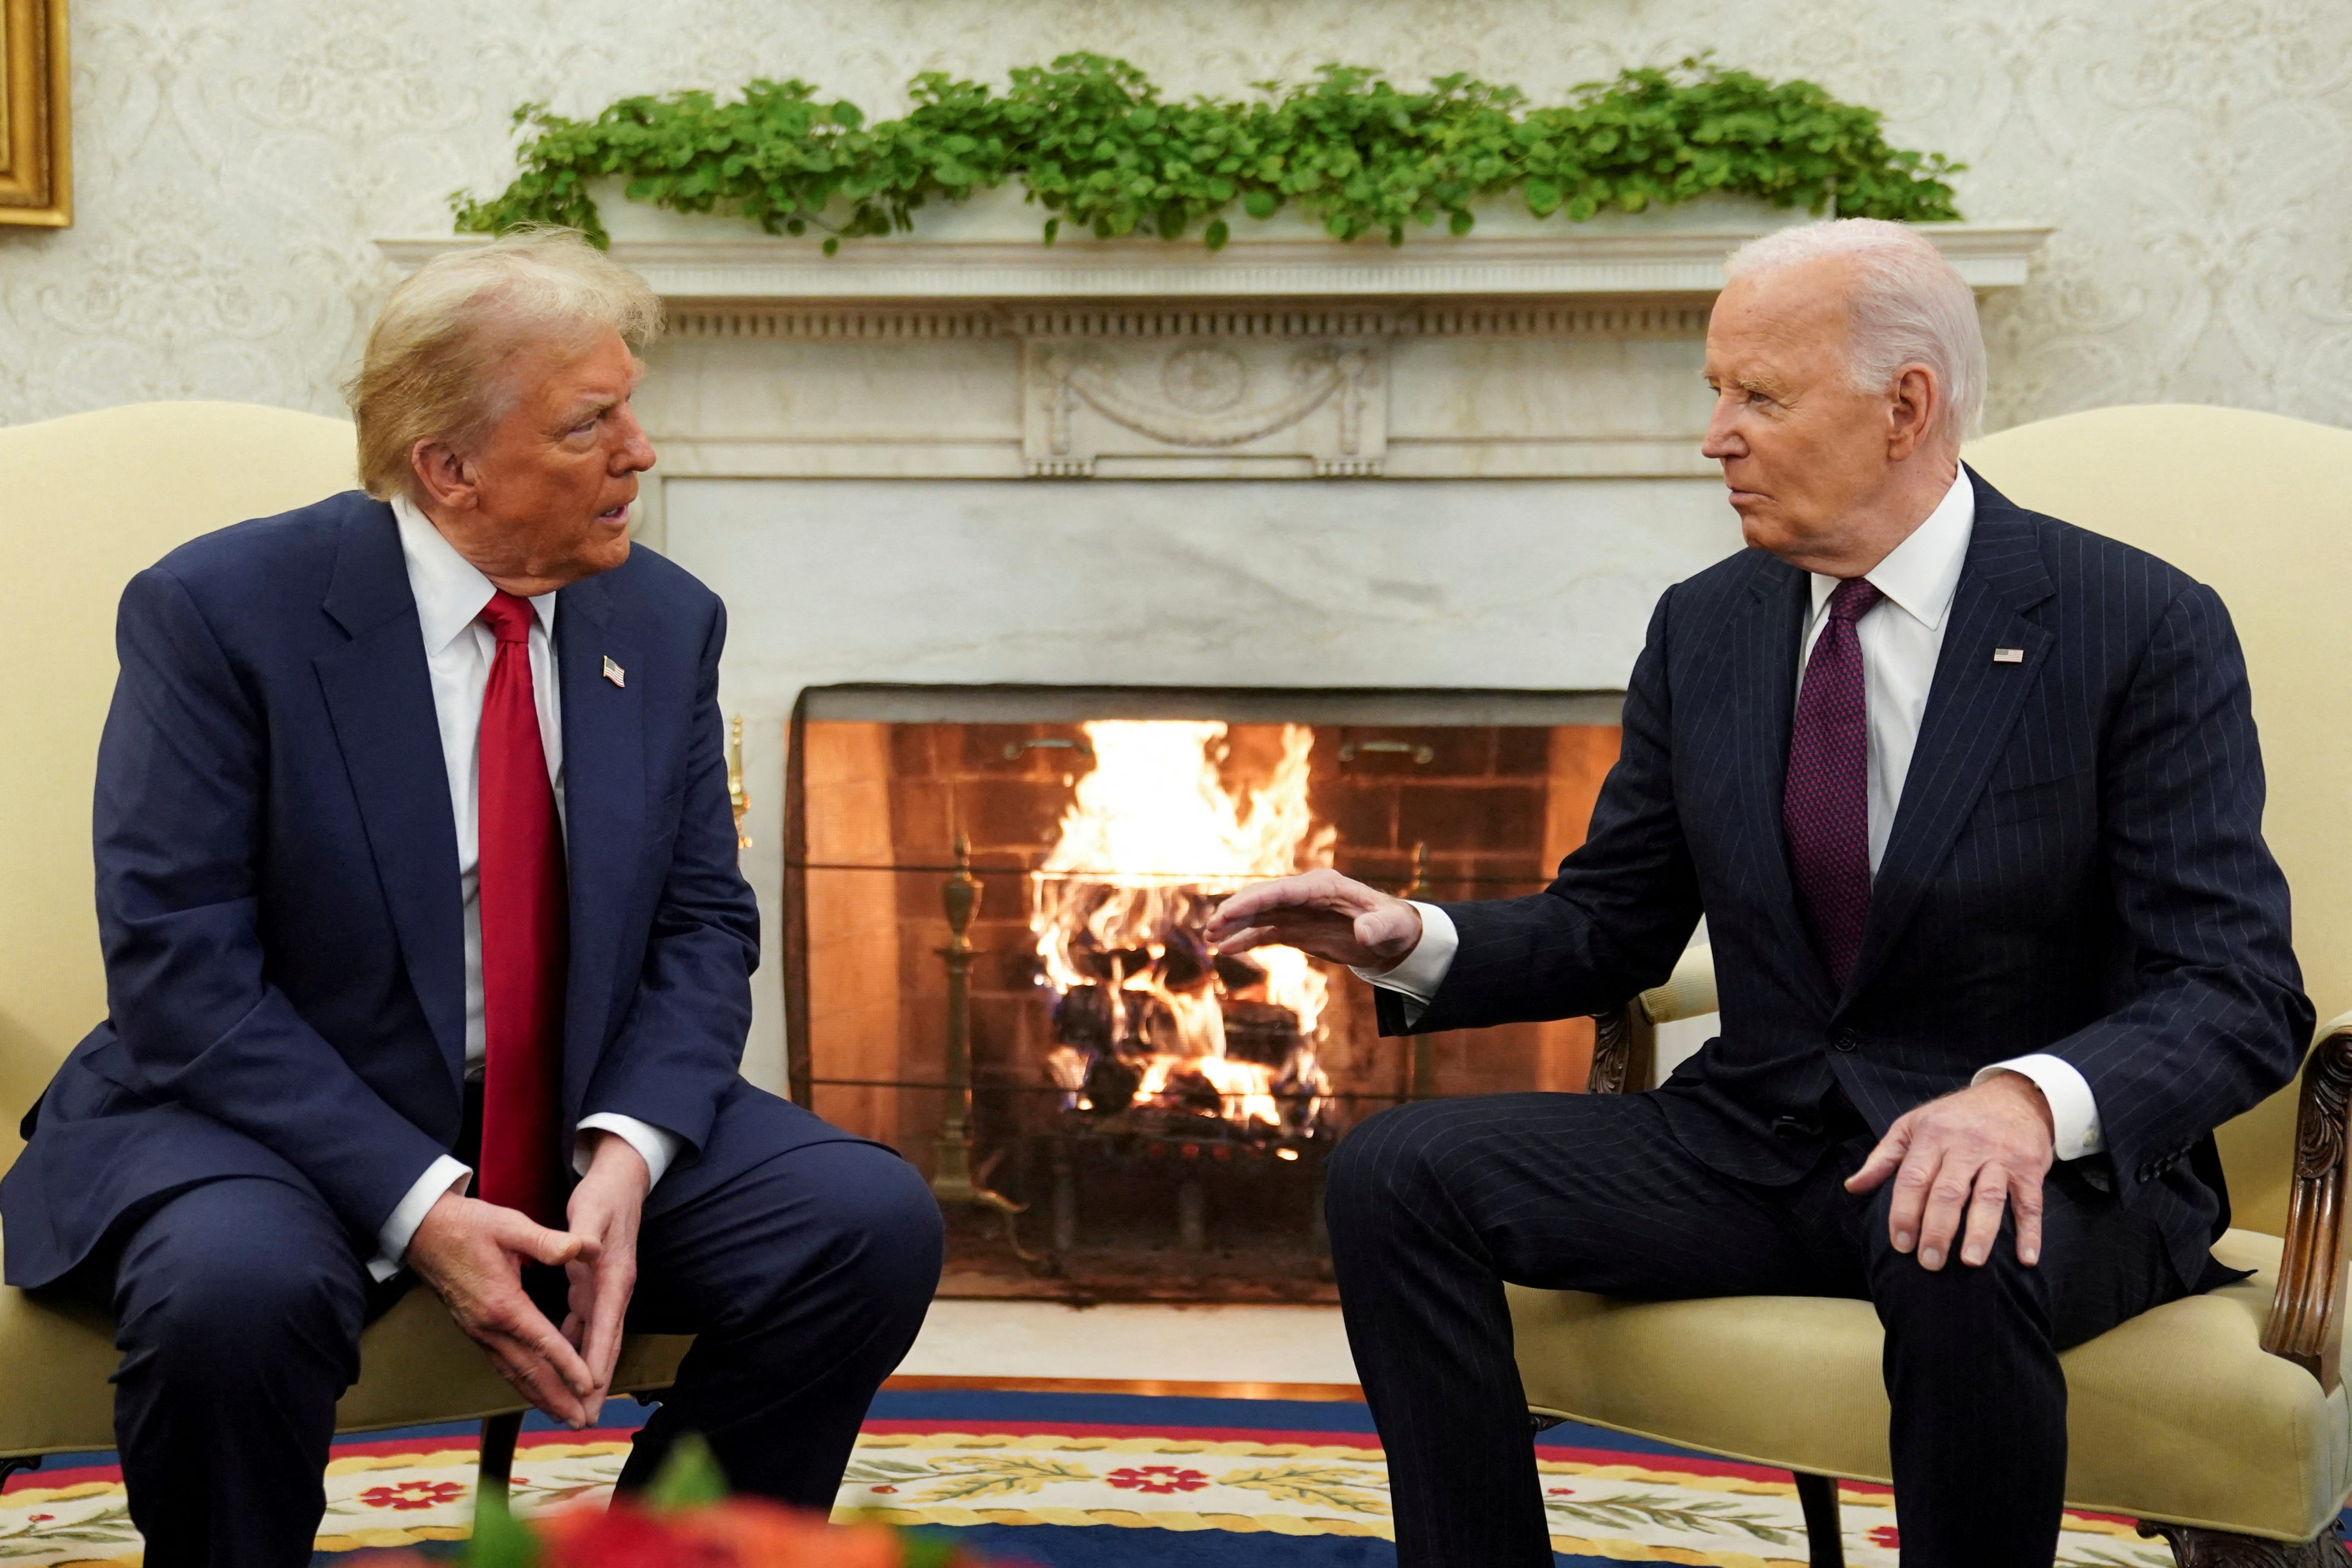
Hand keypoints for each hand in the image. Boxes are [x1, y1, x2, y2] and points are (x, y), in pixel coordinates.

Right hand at [408, 1190, 600, 1426]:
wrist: (423, 1230)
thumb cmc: (469, 1225)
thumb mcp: (510, 1225)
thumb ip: (547, 1241)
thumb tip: (583, 1247)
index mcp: (502, 1304)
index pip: (542, 1342)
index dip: (568, 1365)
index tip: (589, 1386)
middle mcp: (488, 1326)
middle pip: (527, 1370)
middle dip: (557, 1397)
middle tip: (582, 1421)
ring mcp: (478, 1331)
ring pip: (513, 1373)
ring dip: (539, 1397)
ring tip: (563, 1416)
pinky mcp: (474, 1330)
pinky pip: (502, 1364)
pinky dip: (521, 1382)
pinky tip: (534, 1390)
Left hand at [562, 1132, 648, 1424]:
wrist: (621, 1180)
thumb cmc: (604, 1195)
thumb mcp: (591, 1209)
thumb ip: (584, 1232)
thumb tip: (584, 1249)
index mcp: (613, 1275)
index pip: (606, 1324)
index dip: (598, 1358)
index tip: (590, 1390)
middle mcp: (613, 1289)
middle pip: (606, 1344)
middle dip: (596, 1382)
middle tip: (585, 1418)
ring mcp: (605, 1290)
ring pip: (596, 1340)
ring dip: (586, 1373)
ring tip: (576, 1407)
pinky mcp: (594, 1286)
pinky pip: (585, 1326)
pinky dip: (576, 1349)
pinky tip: (561, 1366)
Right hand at [1207, 869, 1424, 970]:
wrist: (1394, 937)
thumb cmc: (1395, 926)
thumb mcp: (1392, 927)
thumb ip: (1378, 927)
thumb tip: (1364, 932)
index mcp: (1324, 886)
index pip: (1282, 890)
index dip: (1253, 900)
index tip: (1229, 911)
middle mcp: (1305, 896)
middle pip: (1263, 899)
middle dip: (1236, 911)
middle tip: (1211, 927)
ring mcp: (1298, 913)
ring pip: (1259, 915)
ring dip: (1234, 924)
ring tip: (1210, 937)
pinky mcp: (1297, 930)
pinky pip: (1266, 933)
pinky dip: (1246, 940)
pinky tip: (1226, 950)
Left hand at [1845, 1072, 2056, 1270]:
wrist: (2015, 1096)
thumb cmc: (1955, 1117)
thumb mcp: (1913, 1125)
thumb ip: (1883, 1158)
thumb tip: (1853, 1187)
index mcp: (1932, 1137)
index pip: (1913, 1178)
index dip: (1904, 1212)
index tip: (1900, 1244)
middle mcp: (1966, 1146)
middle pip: (1948, 1192)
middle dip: (1936, 1229)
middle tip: (1929, 1262)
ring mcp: (2000, 1157)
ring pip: (1989, 1197)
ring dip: (1980, 1232)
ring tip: (1969, 1262)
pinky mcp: (2030, 1168)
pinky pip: (2030, 1203)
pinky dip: (2030, 1232)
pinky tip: (2025, 1258)